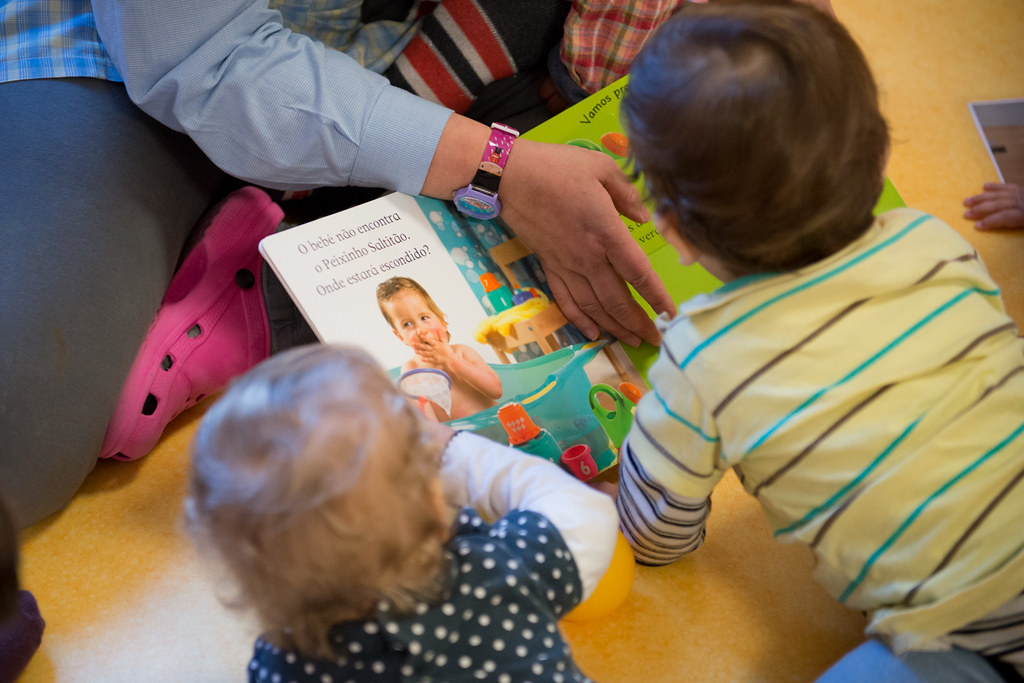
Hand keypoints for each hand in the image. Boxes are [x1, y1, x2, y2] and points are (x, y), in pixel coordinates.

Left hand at [411, 331, 452, 367]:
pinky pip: (429, 360)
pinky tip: (421, 359)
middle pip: (426, 347)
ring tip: (415, 351)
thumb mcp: (445, 342)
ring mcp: (434, 355)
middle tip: (413, 343)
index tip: (421, 335)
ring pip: (426, 353)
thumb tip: (439, 330)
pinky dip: (425, 359)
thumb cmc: (448, 350)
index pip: (430, 340)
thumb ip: (441, 336)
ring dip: (420, 352)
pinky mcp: (435, 360)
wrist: (451, 359)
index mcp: (437, 344)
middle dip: (419, 345)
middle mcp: (434, 349)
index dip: (426, 338)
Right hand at [499, 140, 674, 346]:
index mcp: (606, 233)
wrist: (508, 176)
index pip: (638, 274)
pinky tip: (594, 333)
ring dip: (614, 328)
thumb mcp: (601, 167)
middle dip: (638, 324)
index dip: (656, 297)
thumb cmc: (556, 167)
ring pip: (593, 307)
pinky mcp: (549, 265)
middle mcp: (588, 257)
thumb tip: (644, 217)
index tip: (670, 314)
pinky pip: (566, 300)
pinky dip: (581, 320)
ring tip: (631, 341)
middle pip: (617, 301)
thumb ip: (627, 194)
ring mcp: (566, 265)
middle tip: (655, 339)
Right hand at [963, 182, 1023, 229]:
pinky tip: (985, 186)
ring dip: (981, 198)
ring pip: (999, 194)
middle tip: (966, 214)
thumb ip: (1015, 227)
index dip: (990, 221)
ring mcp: (1021, 194)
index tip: (977, 226)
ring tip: (967, 201)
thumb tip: (999, 225)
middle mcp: (1021, 202)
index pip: (1004, 216)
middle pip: (998, 204)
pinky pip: (1008, 186)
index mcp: (1023, 214)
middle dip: (981, 209)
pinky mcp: (1022, 189)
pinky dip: (996, 186)